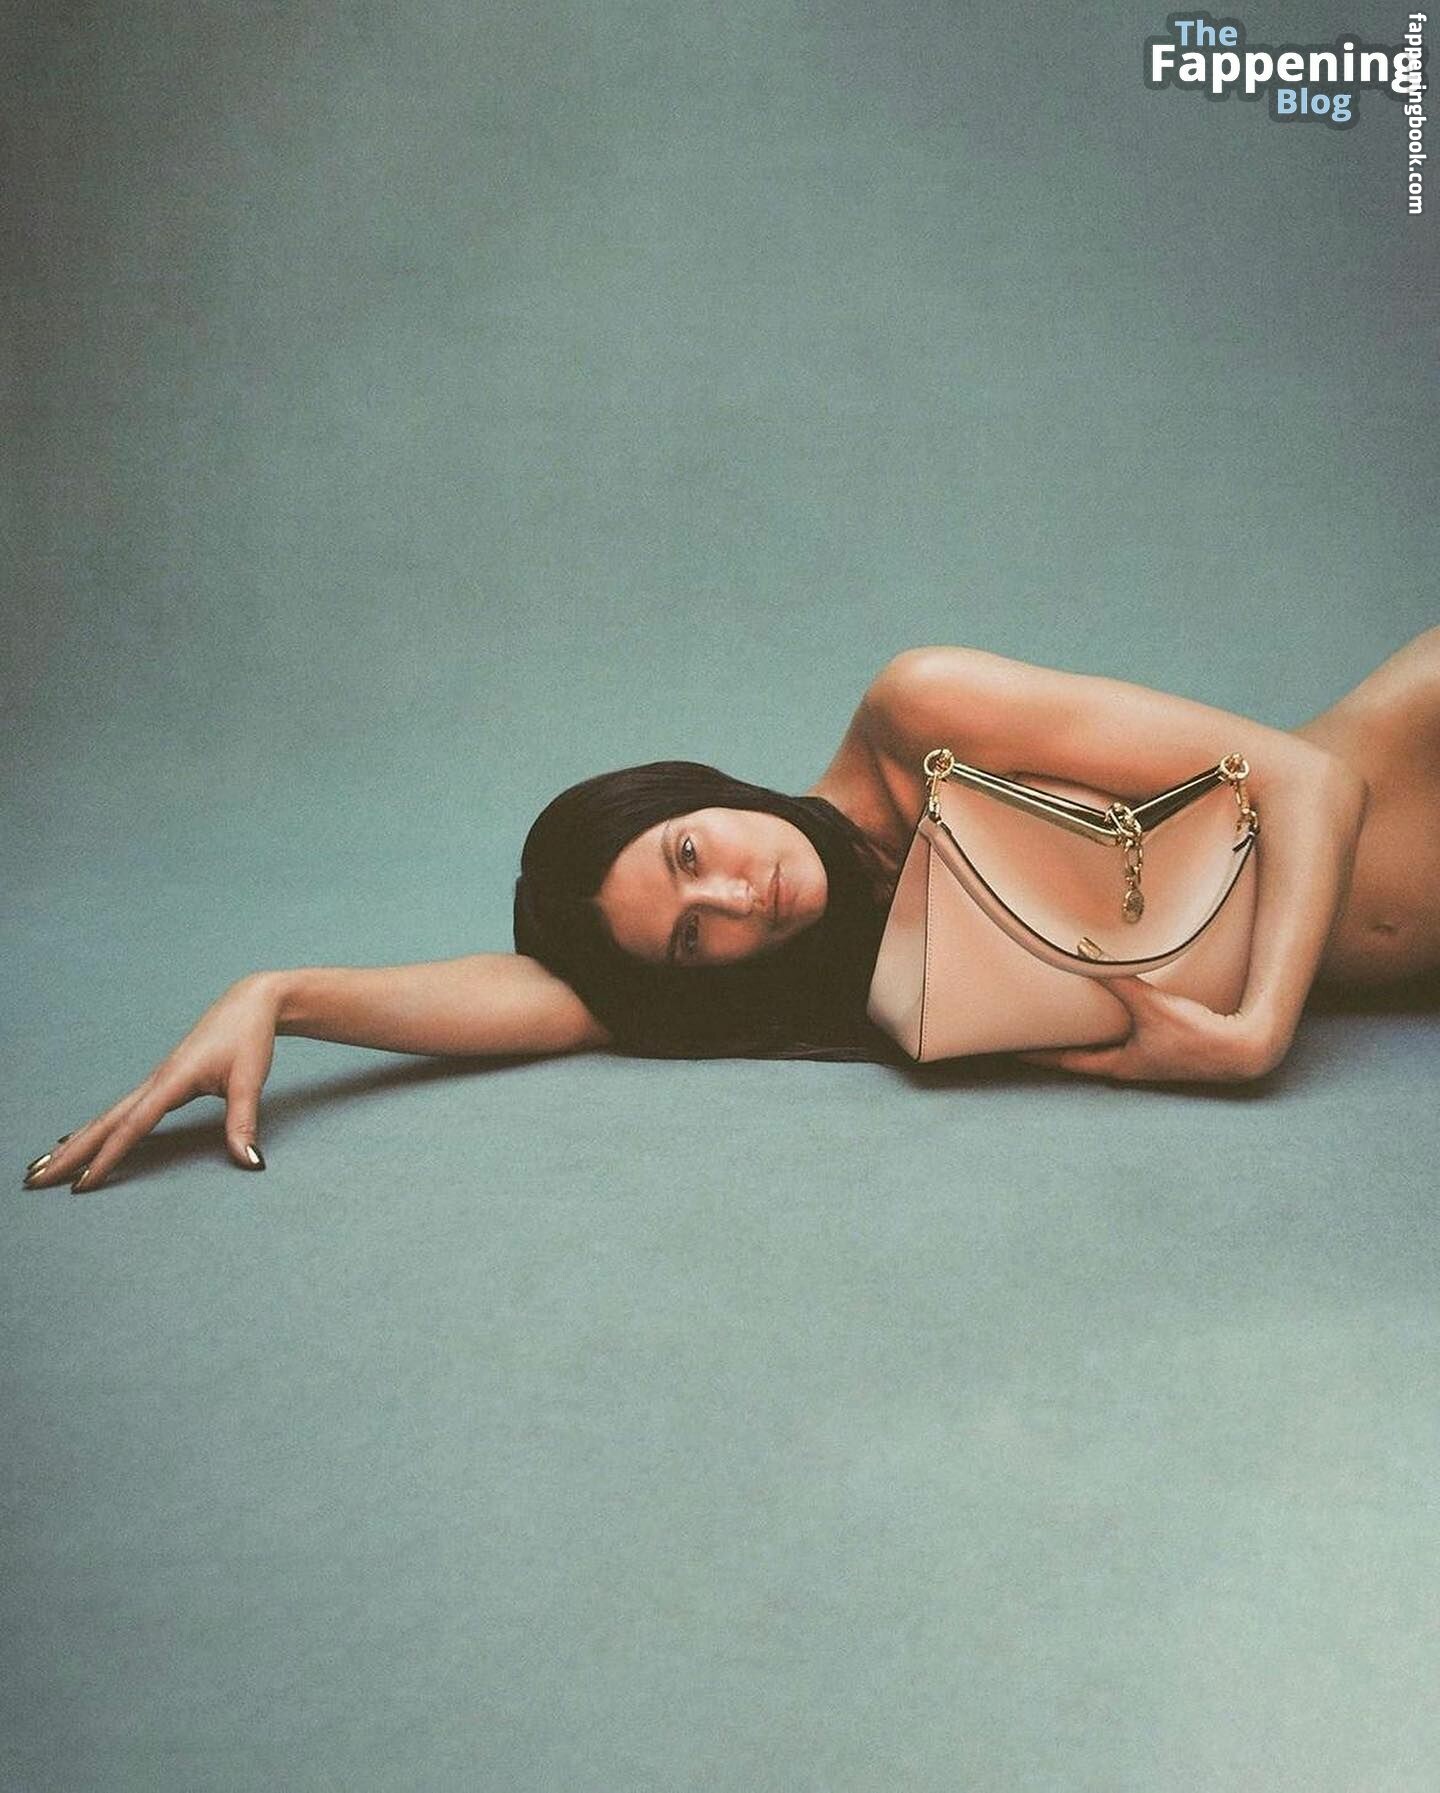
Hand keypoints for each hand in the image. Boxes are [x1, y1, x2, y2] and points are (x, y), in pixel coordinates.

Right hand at [21, 973, 282, 1192]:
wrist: (249, 1003)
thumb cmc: (249, 1038)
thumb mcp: (250, 1079)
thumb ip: (243, 1122)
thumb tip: (250, 1162)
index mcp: (171, 1080)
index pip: (132, 1126)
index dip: (108, 1156)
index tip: (83, 1183)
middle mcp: (155, 1081)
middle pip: (104, 1122)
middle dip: (70, 1152)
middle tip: (35, 1179)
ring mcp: (155, 1081)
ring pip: (106, 1116)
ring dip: (75, 1142)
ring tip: (43, 1165)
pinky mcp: (160, 1082)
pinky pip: (119, 1111)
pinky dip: (96, 1128)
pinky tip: (79, 1139)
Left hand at [1016, 976, 1282, 1084]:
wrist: (1242, 1050)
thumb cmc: (1196, 1036)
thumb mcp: (1151, 1006)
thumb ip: (1119, 981)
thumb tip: (1088, 956)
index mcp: (1120, 1066)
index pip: (1067, 1062)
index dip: (1039, 1056)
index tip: (1013, 1050)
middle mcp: (1130, 1067)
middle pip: (1084, 1056)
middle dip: (1060, 1044)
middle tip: (1034, 1029)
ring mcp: (1149, 1061)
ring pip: (1107, 1048)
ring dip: (1088, 1036)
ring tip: (1069, 1019)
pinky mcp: (1166, 1050)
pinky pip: (1129, 1038)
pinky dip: (1114, 1027)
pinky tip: (1116, 1013)